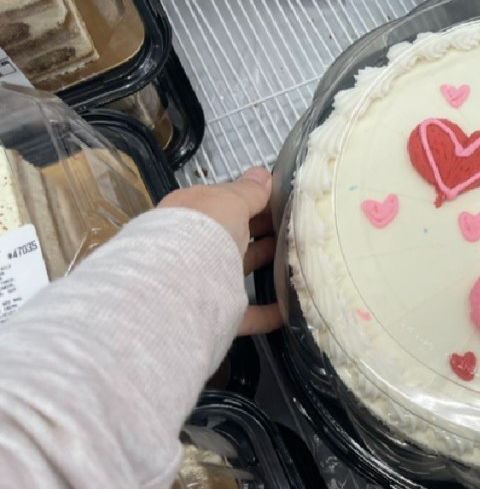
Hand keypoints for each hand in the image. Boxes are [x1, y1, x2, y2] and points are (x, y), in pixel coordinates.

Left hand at [159, 168, 282, 335]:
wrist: (176, 286)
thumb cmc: (203, 231)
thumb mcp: (229, 201)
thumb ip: (249, 191)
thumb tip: (262, 174)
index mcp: (190, 213)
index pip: (222, 202)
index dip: (251, 200)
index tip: (282, 203)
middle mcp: (191, 246)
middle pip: (229, 236)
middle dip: (258, 232)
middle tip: (293, 228)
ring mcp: (200, 281)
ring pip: (235, 270)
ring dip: (262, 265)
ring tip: (295, 262)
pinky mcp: (213, 313)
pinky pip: (245, 313)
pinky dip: (267, 312)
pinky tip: (287, 311)